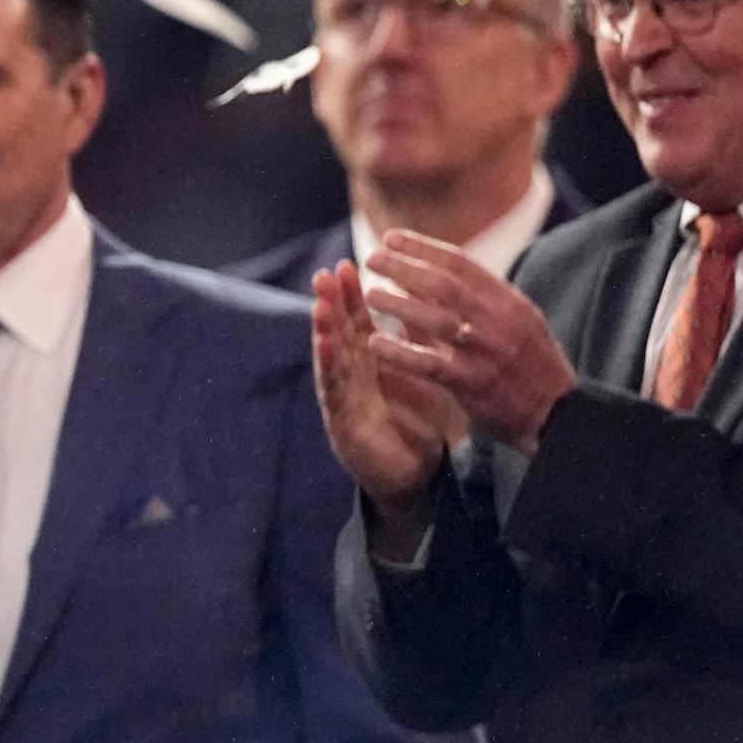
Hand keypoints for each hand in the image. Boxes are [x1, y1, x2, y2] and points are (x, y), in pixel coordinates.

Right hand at [312, 259, 452, 542]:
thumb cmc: (415, 424)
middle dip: (329, 305)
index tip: (346, 266)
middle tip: (324, 275)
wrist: (416, 476)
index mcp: (369, 365)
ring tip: (320, 307)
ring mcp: (344, 402)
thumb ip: (414, 343)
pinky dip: (329, 370)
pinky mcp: (344, 427)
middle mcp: (351, 379)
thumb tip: (422, 302)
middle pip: (338, 336)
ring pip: (331, 362)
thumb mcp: (418, 375)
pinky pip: (335, 395)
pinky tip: (325, 349)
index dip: (351, 296)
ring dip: (323, 333)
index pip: (358, 324)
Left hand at [362, 230, 577, 455]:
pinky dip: (401, 353)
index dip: (422, 248)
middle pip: (445, 285)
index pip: (461, 264)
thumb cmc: (528, 363)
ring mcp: (487, 354)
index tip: (391, 238)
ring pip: (437, 320)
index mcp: (508, 302)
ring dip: (399, 305)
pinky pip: (432, 365)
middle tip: (372, 258)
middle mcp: (499, 323)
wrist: (557, 414)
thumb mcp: (515, 320)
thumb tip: (428, 270)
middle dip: (405, 268)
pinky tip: (375, 344)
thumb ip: (477, 297)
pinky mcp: (474, 386)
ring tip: (369, 294)